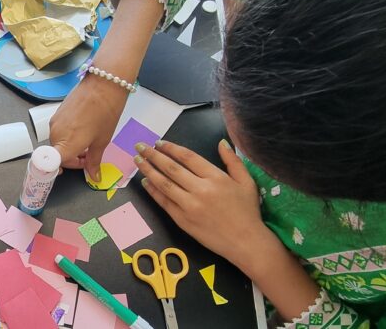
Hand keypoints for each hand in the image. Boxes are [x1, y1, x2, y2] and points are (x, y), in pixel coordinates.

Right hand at [50, 76, 128, 181]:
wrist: (103, 85)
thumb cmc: (105, 113)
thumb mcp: (102, 141)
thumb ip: (94, 161)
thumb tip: (94, 176)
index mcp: (67, 144)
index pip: (54, 165)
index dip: (62, 170)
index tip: (74, 169)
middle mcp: (55, 134)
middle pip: (57, 154)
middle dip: (72, 158)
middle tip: (90, 156)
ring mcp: (54, 122)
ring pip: (58, 142)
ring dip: (70, 147)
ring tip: (89, 141)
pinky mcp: (56, 113)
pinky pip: (59, 131)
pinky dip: (68, 136)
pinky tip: (83, 129)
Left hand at [135, 139, 271, 268]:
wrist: (246, 242)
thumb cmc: (248, 211)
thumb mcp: (247, 182)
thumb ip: (233, 160)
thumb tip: (221, 142)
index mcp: (216, 178)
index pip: (188, 157)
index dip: (171, 148)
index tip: (159, 143)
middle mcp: (200, 189)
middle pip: (171, 168)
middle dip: (153, 155)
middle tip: (140, 146)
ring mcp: (189, 205)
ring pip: (164, 184)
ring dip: (148, 170)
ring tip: (138, 160)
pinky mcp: (182, 220)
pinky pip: (164, 202)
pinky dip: (153, 191)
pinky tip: (145, 182)